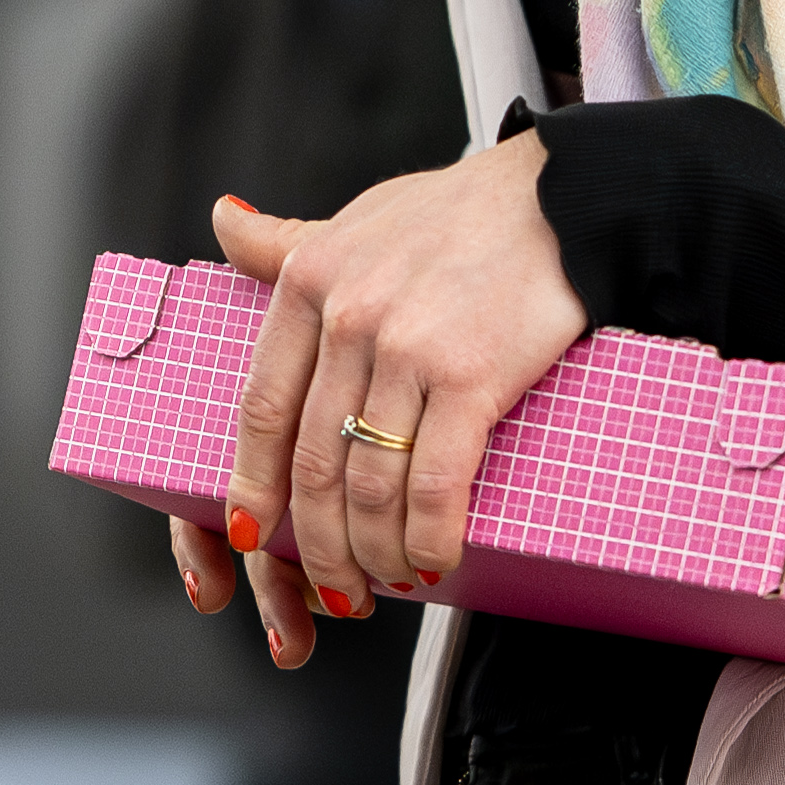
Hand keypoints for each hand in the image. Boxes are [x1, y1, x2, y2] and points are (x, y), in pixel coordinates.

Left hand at [209, 142, 586, 624]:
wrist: (559, 199)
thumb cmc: (462, 212)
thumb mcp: (357, 217)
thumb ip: (287, 239)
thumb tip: (225, 223)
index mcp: (310, 281)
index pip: (263, 408)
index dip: (254, 484)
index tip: (252, 532)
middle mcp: (348, 316)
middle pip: (313, 463)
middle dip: (320, 544)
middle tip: (336, 585)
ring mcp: (406, 349)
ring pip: (370, 485)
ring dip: (375, 553)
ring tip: (390, 579)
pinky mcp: (470, 377)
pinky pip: (434, 484)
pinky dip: (429, 537)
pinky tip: (435, 559)